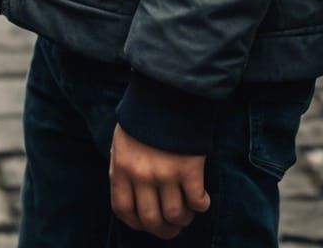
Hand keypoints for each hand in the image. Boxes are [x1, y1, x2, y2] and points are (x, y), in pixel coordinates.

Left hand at [110, 125, 209, 239]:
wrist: (167, 92)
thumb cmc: (144, 116)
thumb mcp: (122, 140)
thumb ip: (122, 167)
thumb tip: (129, 195)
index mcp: (121, 166)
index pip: (122, 209)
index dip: (136, 223)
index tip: (146, 224)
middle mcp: (141, 174)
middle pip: (151, 219)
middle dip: (163, 229)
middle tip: (172, 227)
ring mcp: (166, 172)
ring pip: (175, 215)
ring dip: (183, 218)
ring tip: (187, 212)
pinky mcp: (189, 168)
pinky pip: (197, 202)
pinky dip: (201, 205)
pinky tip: (201, 199)